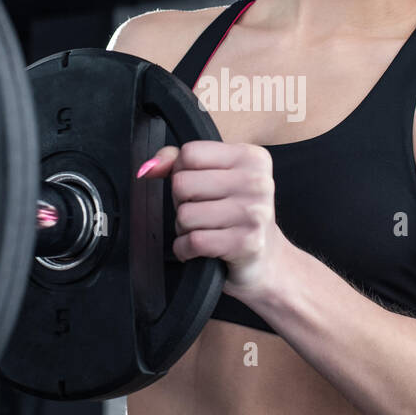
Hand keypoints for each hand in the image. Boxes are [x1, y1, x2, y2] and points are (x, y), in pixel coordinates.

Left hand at [136, 140, 287, 302]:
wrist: (266, 260)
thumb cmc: (234, 215)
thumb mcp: (214, 178)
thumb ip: (180, 163)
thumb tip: (150, 167)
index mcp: (250, 157)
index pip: (190, 154)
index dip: (183, 173)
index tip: (199, 188)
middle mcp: (257, 181)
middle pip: (182, 184)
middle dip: (182, 203)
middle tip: (201, 213)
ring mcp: (254, 212)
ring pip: (185, 215)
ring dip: (184, 229)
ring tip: (204, 230)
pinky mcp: (247, 243)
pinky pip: (193, 241)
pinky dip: (185, 249)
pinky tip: (200, 249)